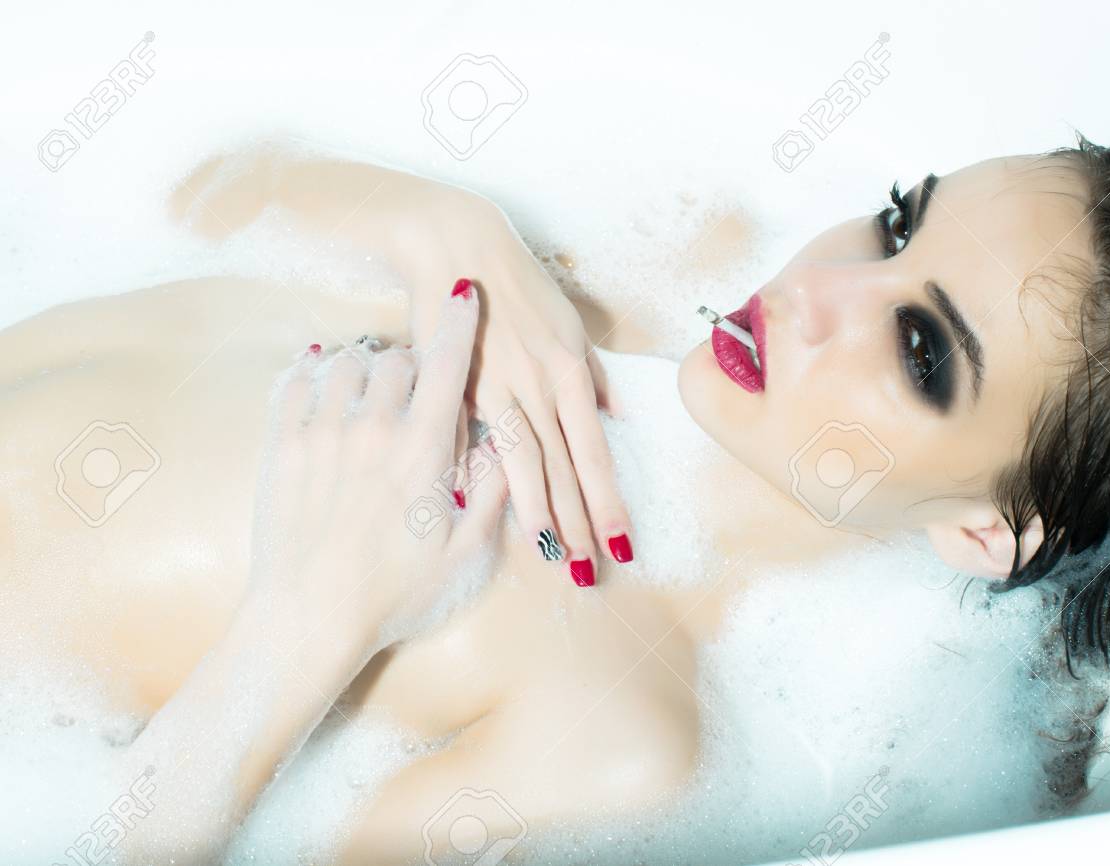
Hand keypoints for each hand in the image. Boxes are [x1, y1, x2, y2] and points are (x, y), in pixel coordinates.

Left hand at [251, 284, 506, 647]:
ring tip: (369, 387)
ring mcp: (320, 434)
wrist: (308, 619)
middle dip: (411, 363)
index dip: (459, 324)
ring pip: (346, 363)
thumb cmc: (392, 593)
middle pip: (395, 359)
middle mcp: (371, 429)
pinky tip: (320, 378)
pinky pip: (295, 384)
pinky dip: (312, 373)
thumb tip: (506, 449)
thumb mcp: (463, 553)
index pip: (447, 366)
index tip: (463, 294)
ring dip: (364, 366)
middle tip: (415, 386)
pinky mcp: (280, 448)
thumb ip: (492, 494)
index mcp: (420, 451)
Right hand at [417, 229, 633, 586]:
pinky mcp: (456, 382)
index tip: (623, 540)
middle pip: (566, 466)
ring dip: (541, 512)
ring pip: (526, 460)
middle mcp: (540, 383)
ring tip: (554, 555)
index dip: (609, 499)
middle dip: (581, 521)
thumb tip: (616, 412)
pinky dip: (478, 473)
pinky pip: (472, 438)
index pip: (595, 451)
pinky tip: (483, 510)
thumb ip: (590, 373)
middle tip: (592, 570)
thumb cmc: (517, 285)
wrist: (458, 245)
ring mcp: (497, 384)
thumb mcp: (568, 324)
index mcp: (570, 371)